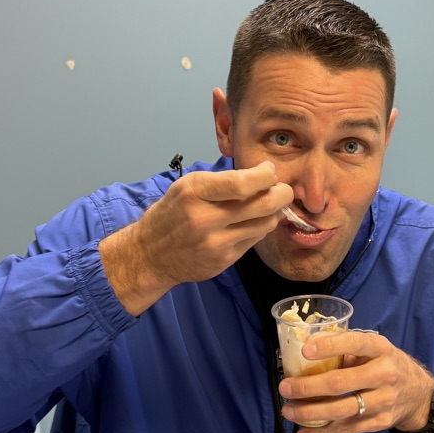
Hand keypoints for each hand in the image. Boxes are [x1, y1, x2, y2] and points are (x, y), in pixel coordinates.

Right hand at [100, 162, 292, 315]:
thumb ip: (222, 181)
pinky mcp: (224, 260)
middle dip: (281, 194)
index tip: (269, 172)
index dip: (265, 176)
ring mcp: (216, 243)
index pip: (242, 183)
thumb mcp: (187, 187)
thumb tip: (262, 174)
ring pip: (265, 224)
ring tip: (270, 205)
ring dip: (274, 212)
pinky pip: (254, 240)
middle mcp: (205, 219)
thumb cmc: (171, 215)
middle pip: (262, 205)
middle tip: (283, 189)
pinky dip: (260, 228)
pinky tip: (253, 222)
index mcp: (195, 193)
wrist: (150, 255)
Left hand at [278, 330, 433, 432]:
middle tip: (285, 388)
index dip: (329, 347)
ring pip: (341, 410)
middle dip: (308, 387)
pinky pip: (347, 429)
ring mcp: (383, 401)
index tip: (305, 350)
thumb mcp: (375, 348)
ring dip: (310, 412)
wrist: (420, 395)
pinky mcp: (379, 422)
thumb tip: (305, 349)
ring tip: (288, 411)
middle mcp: (384, 375)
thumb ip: (348, 348)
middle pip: (341, 383)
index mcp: (381, 349)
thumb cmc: (386, 364)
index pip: (355, 344)